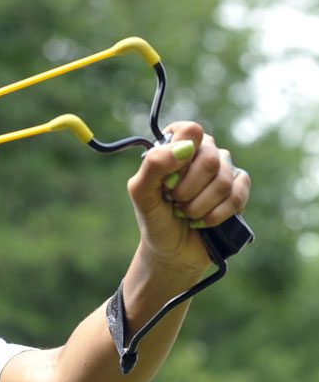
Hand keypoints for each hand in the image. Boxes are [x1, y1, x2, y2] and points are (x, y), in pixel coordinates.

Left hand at [127, 121, 251, 273]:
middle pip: (209, 159)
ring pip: (222, 181)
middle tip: (173, 202)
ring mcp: (225, 169)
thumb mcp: (141, 193)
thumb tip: (185, 148)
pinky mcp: (239, 189)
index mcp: (178, 144)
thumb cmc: (155, 218)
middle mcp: (204, 151)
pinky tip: (202, 222)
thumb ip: (153, 165)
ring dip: (197, 206)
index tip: (166, 181)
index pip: (190, 131)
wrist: (171, 250)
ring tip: (185, 213)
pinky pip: (237, 196)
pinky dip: (214, 215)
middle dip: (186, 190)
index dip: (178, 159)